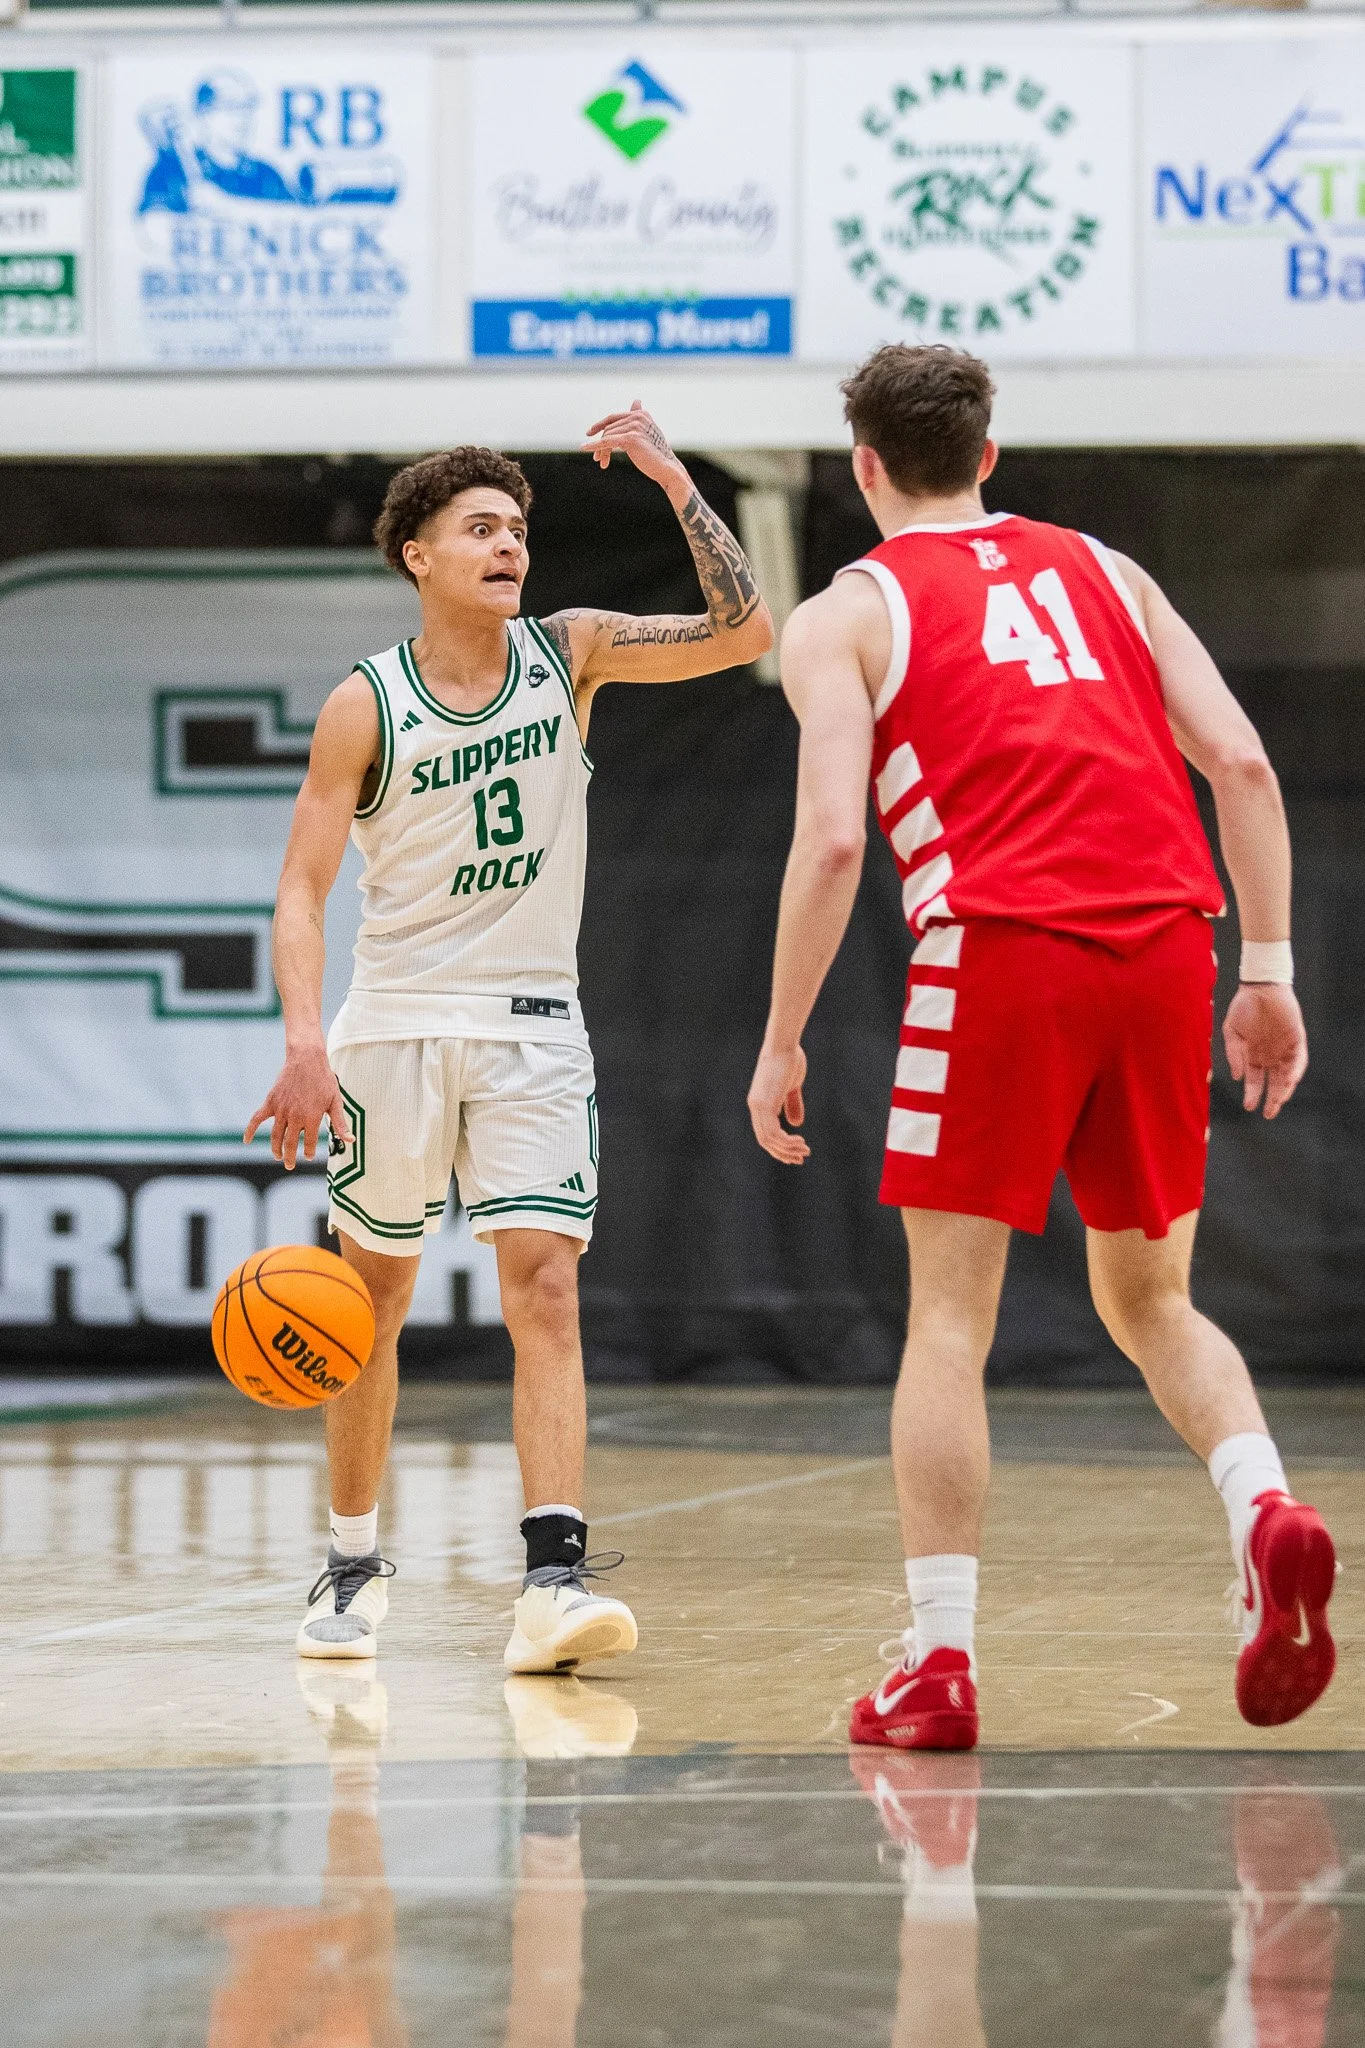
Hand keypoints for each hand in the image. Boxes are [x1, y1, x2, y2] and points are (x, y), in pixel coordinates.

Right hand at [244, 1043, 350, 1169]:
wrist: (306, 1059)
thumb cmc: (324, 1080)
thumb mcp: (336, 1101)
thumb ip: (340, 1123)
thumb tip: (351, 1140)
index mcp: (312, 1118)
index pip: (310, 1143)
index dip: (310, 1152)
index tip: (309, 1156)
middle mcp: (295, 1117)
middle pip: (290, 1143)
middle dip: (290, 1157)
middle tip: (290, 1165)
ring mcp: (281, 1110)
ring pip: (276, 1136)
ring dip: (276, 1149)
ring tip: (278, 1156)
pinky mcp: (270, 1102)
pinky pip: (257, 1119)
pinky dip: (250, 1130)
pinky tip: (246, 1140)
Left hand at [582, 400, 684, 491]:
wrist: (667, 469)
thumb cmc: (656, 453)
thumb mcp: (646, 431)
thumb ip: (638, 418)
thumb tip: (636, 401)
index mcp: (641, 414)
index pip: (613, 418)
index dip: (600, 425)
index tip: (589, 433)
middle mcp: (638, 417)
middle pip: (609, 429)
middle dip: (601, 444)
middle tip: (597, 459)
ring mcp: (634, 426)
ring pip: (607, 437)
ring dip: (602, 451)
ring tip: (602, 463)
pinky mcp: (630, 438)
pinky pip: (607, 442)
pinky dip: (594, 446)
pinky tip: (584, 449)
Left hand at [748, 1042, 809, 1164]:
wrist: (783, 1045)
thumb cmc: (789, 1060)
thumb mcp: (791, 1086)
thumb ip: (792, 1103)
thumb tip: (796, 1123)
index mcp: (760, 1103)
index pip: (765, 1134)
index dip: (779, 1147)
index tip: (796, 1153)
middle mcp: (755, 1106)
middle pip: (765, 1141)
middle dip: (783, 1153)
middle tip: (801, 1158)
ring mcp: (758, 1106)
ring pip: (769, 1140)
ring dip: (787, 1149)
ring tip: (804, 1150)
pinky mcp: (764, 1104)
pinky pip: (773, 1132)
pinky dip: (786, 1142)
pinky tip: (800, 1142)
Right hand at [1222, 983, 1306, 1118]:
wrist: (1261, 986)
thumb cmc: (1243, 1007)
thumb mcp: (1231, 1032)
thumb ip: (1233, 1054)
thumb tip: (1237, 1076)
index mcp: (1254, 1055)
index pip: (1255, 1080)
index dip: (1252, 1094)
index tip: (1249, 1107)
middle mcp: (1270, 1055)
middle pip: (1274, 1082)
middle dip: (1272, 1099)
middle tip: (1269, 1114)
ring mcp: (1285, 1048)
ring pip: (1288, 1074)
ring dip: (1284, 1088)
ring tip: (1280, 1099)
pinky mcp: (1297, 1038)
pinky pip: (1299, 1059)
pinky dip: (1295, 1070)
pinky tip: (1290, 1080)